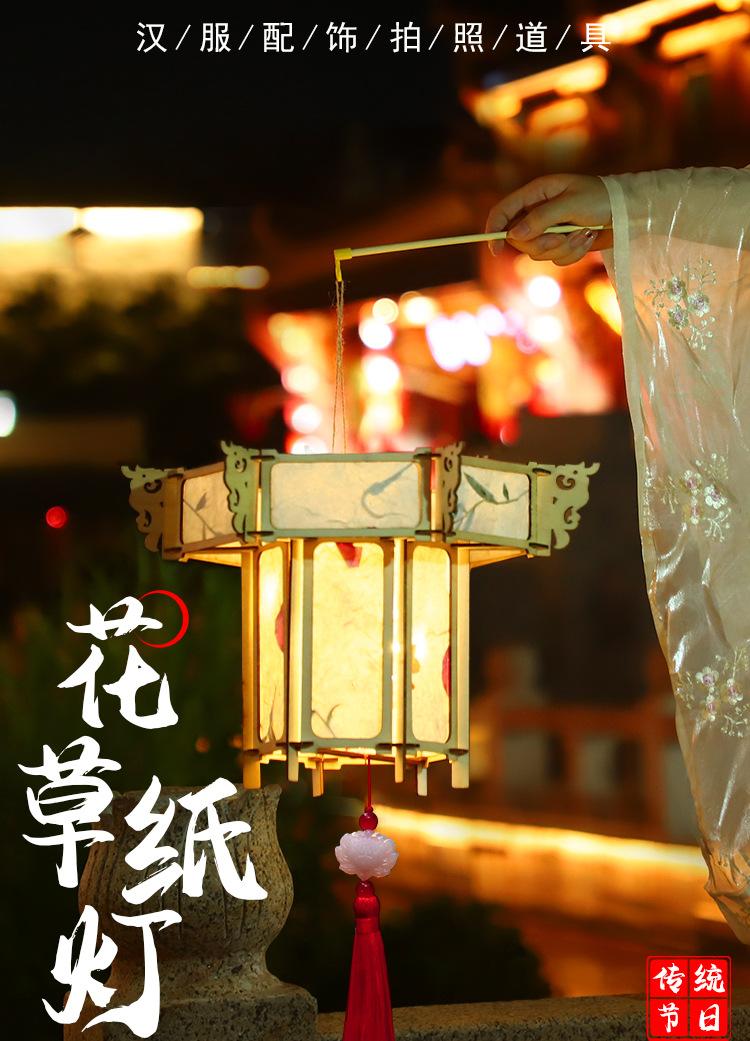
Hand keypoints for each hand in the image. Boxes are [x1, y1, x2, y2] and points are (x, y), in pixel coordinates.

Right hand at [486, 174, 612, 264]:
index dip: (495, 229)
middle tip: (562, 237)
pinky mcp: (563, 244)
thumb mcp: (570, 205)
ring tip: (583, 234)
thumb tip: (513, 235)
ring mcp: (550, 229)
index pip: (504, 211)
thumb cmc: (601, 199)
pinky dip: (573, 253)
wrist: (628, 212)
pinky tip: (588, 239)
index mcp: (537, 194)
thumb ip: (540, 219)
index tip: (496, 248)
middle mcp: (539, 212)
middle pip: (520, 240)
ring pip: (539, 253)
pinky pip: (557, 259)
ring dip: (563, 248)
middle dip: (542, 244)